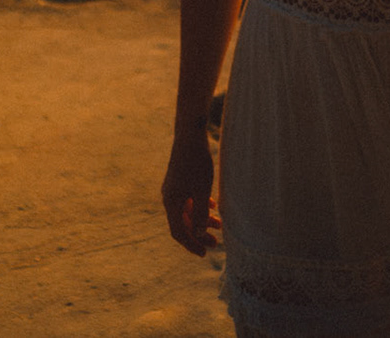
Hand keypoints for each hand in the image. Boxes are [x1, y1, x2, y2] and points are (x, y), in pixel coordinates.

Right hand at [161, 131, 219, 255]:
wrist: (189, 135)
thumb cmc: (196, 163)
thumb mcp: (201, 191)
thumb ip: (200, 214)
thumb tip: (200, 235)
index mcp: (171, 203)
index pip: (178, 232)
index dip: (191, 244)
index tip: (204, 253)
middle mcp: (169, 197)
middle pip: (183, 223)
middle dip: (199, 234)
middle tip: (216, 243)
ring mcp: (174, 188)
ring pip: (188, 211)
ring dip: (202, 220)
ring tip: (220, 225)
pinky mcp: (180, 180)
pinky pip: (189, 199)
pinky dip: (200, 206)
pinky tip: (213, 207)